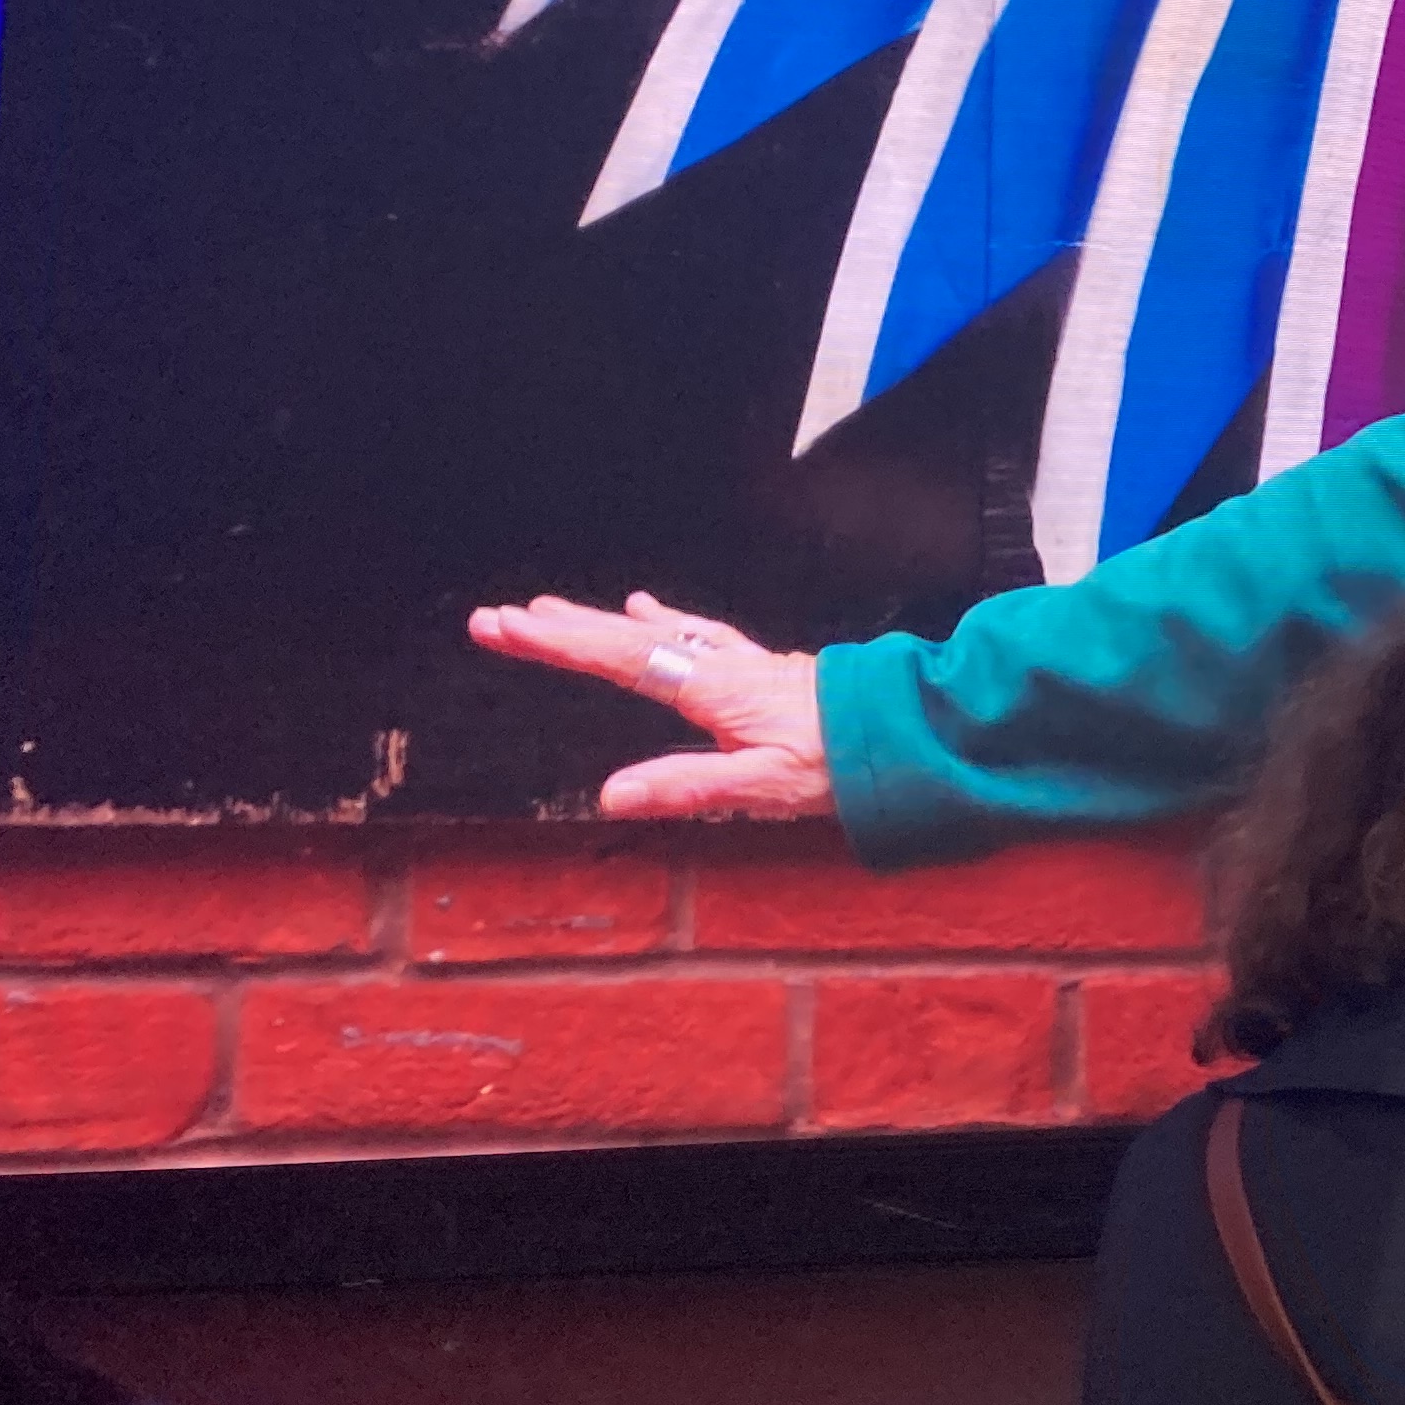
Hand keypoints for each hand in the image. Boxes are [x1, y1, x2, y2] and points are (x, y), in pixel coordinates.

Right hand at [467, 590, 832, 817]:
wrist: (908, 729)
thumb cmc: (840, 760)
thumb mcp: (764, 786)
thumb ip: (688, 787)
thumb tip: (610, 794)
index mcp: (714, 690)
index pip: (621, 660)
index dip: (560, 643)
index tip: (505, 626)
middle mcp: (721, 666)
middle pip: (627, 639)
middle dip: (559, 628)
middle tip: (496, 619)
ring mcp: (739, 662)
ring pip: (655, 633)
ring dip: (598, 622)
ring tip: (547, 611)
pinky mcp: (758, 668)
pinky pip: (694, 634)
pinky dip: (660, 621)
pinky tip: (646, 610)